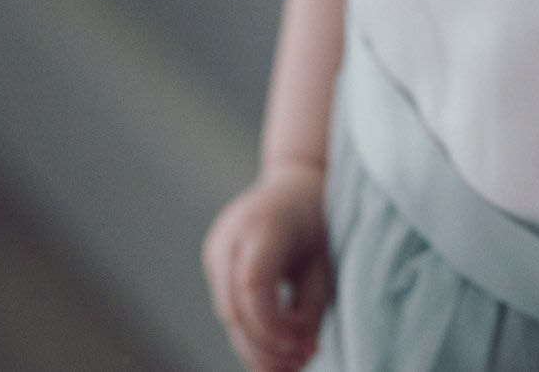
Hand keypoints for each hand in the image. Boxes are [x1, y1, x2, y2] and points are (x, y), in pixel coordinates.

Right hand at [204, 162, 333, 371]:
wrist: (293, 185)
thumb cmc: (315, 223)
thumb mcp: (323, 264)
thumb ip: (311, 309)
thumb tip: (300, 354)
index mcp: (262, 226)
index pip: (252, 285)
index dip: (271, 326)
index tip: (301, 349)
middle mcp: (230, 237)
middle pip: (234, 308)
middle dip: (265, 347)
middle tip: (300, 365)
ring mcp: (216, 249)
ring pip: (227, 314)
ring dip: (256, 347)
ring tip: (291, 365)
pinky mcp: (215, 263)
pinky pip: (228, 305)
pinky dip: (249, 332)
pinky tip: (275, 349)